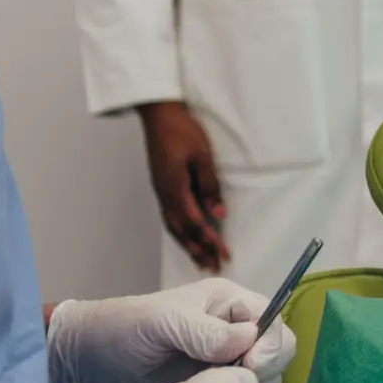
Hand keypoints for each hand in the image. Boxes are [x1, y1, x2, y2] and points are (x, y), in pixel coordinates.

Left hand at [46, 280, 297, 382]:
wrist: (85, 366)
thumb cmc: (119, 329)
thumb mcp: (161, 322)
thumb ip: (204, 330)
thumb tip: (249, 338)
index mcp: (227, 304)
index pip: (272, 318)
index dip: (270, 342)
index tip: (251, 363)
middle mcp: (232, 332)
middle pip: (277, 350)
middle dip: (264, 367)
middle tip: (233, 381)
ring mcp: (222, 365)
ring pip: (265, 379)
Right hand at [139, 101, 228, 271]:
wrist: (159, 115)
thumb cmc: (182, 131)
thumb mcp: (202, 156)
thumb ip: (209, 186)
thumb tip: (218, 215)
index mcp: (174, 189)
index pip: (195, 223)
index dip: (210, 241)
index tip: (223, 255)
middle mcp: (164, 195)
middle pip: (182, 230)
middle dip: (198, 250)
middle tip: (212, 267)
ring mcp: (160, 191)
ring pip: (173, 226)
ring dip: (187, 244)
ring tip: (200, 260)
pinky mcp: (161, 186)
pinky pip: (169, 217)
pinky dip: (179, 231)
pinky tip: (186, 236)